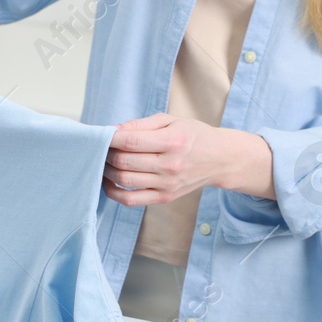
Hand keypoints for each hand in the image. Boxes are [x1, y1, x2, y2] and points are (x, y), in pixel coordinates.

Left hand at [103, 113, 276, 205]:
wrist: (220, 159)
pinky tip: (110, 182)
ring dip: (107, 170)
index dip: (110, 138)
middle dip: (107, 153)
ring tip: (106, 161)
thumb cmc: (193, 135)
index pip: (131, 141)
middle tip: (103, 147)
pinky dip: (114, 192)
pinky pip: (131, 200)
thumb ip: (140, 125)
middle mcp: (170, 165)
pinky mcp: (165, 197)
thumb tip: (113, 131)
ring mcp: (167, 184)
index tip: (102, 135)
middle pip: (124, 162)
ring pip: (125, 180)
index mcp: (173, 141)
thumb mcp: (170, 120)